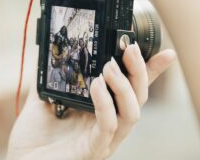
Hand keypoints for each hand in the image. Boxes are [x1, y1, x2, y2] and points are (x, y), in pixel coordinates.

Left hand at [7, 44, 175, 159]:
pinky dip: (106, 103)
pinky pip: (108, 125)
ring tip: (109, 66)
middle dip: (139, 71)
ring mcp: (104, 140)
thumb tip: (53, 49)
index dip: (150, 71)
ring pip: (132, 113)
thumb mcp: (45, 97)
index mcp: (102, 111)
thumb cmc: (34, 135)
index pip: (132, 89)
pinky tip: (96, 85)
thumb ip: (52, 75)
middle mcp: (109, 125)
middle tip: (128, 49)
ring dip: (124, 86)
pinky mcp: (93, 150)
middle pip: (138, 97)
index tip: (165, 52)